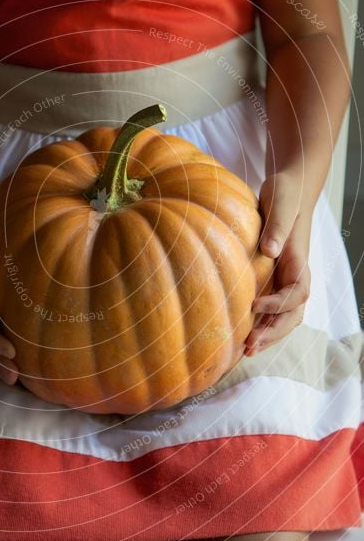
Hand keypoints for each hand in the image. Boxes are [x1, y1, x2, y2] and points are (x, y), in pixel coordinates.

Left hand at [245, 172, 311, 355]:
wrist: (289, 189)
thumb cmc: (285, 194)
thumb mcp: (281, 203)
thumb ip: (277, 227)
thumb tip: (270, 251)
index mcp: (298, 260)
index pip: (298, 292)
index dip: (279, 304)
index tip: (254, 306)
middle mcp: (295, 274)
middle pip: (292, 313)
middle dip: (273, 332)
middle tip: (250, 346)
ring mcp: (284, 279)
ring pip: (283, 316)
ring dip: (267, 334)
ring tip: (246, 350)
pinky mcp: (272, 279)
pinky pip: (271, 309)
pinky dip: (260, 324)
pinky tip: (242, 335)